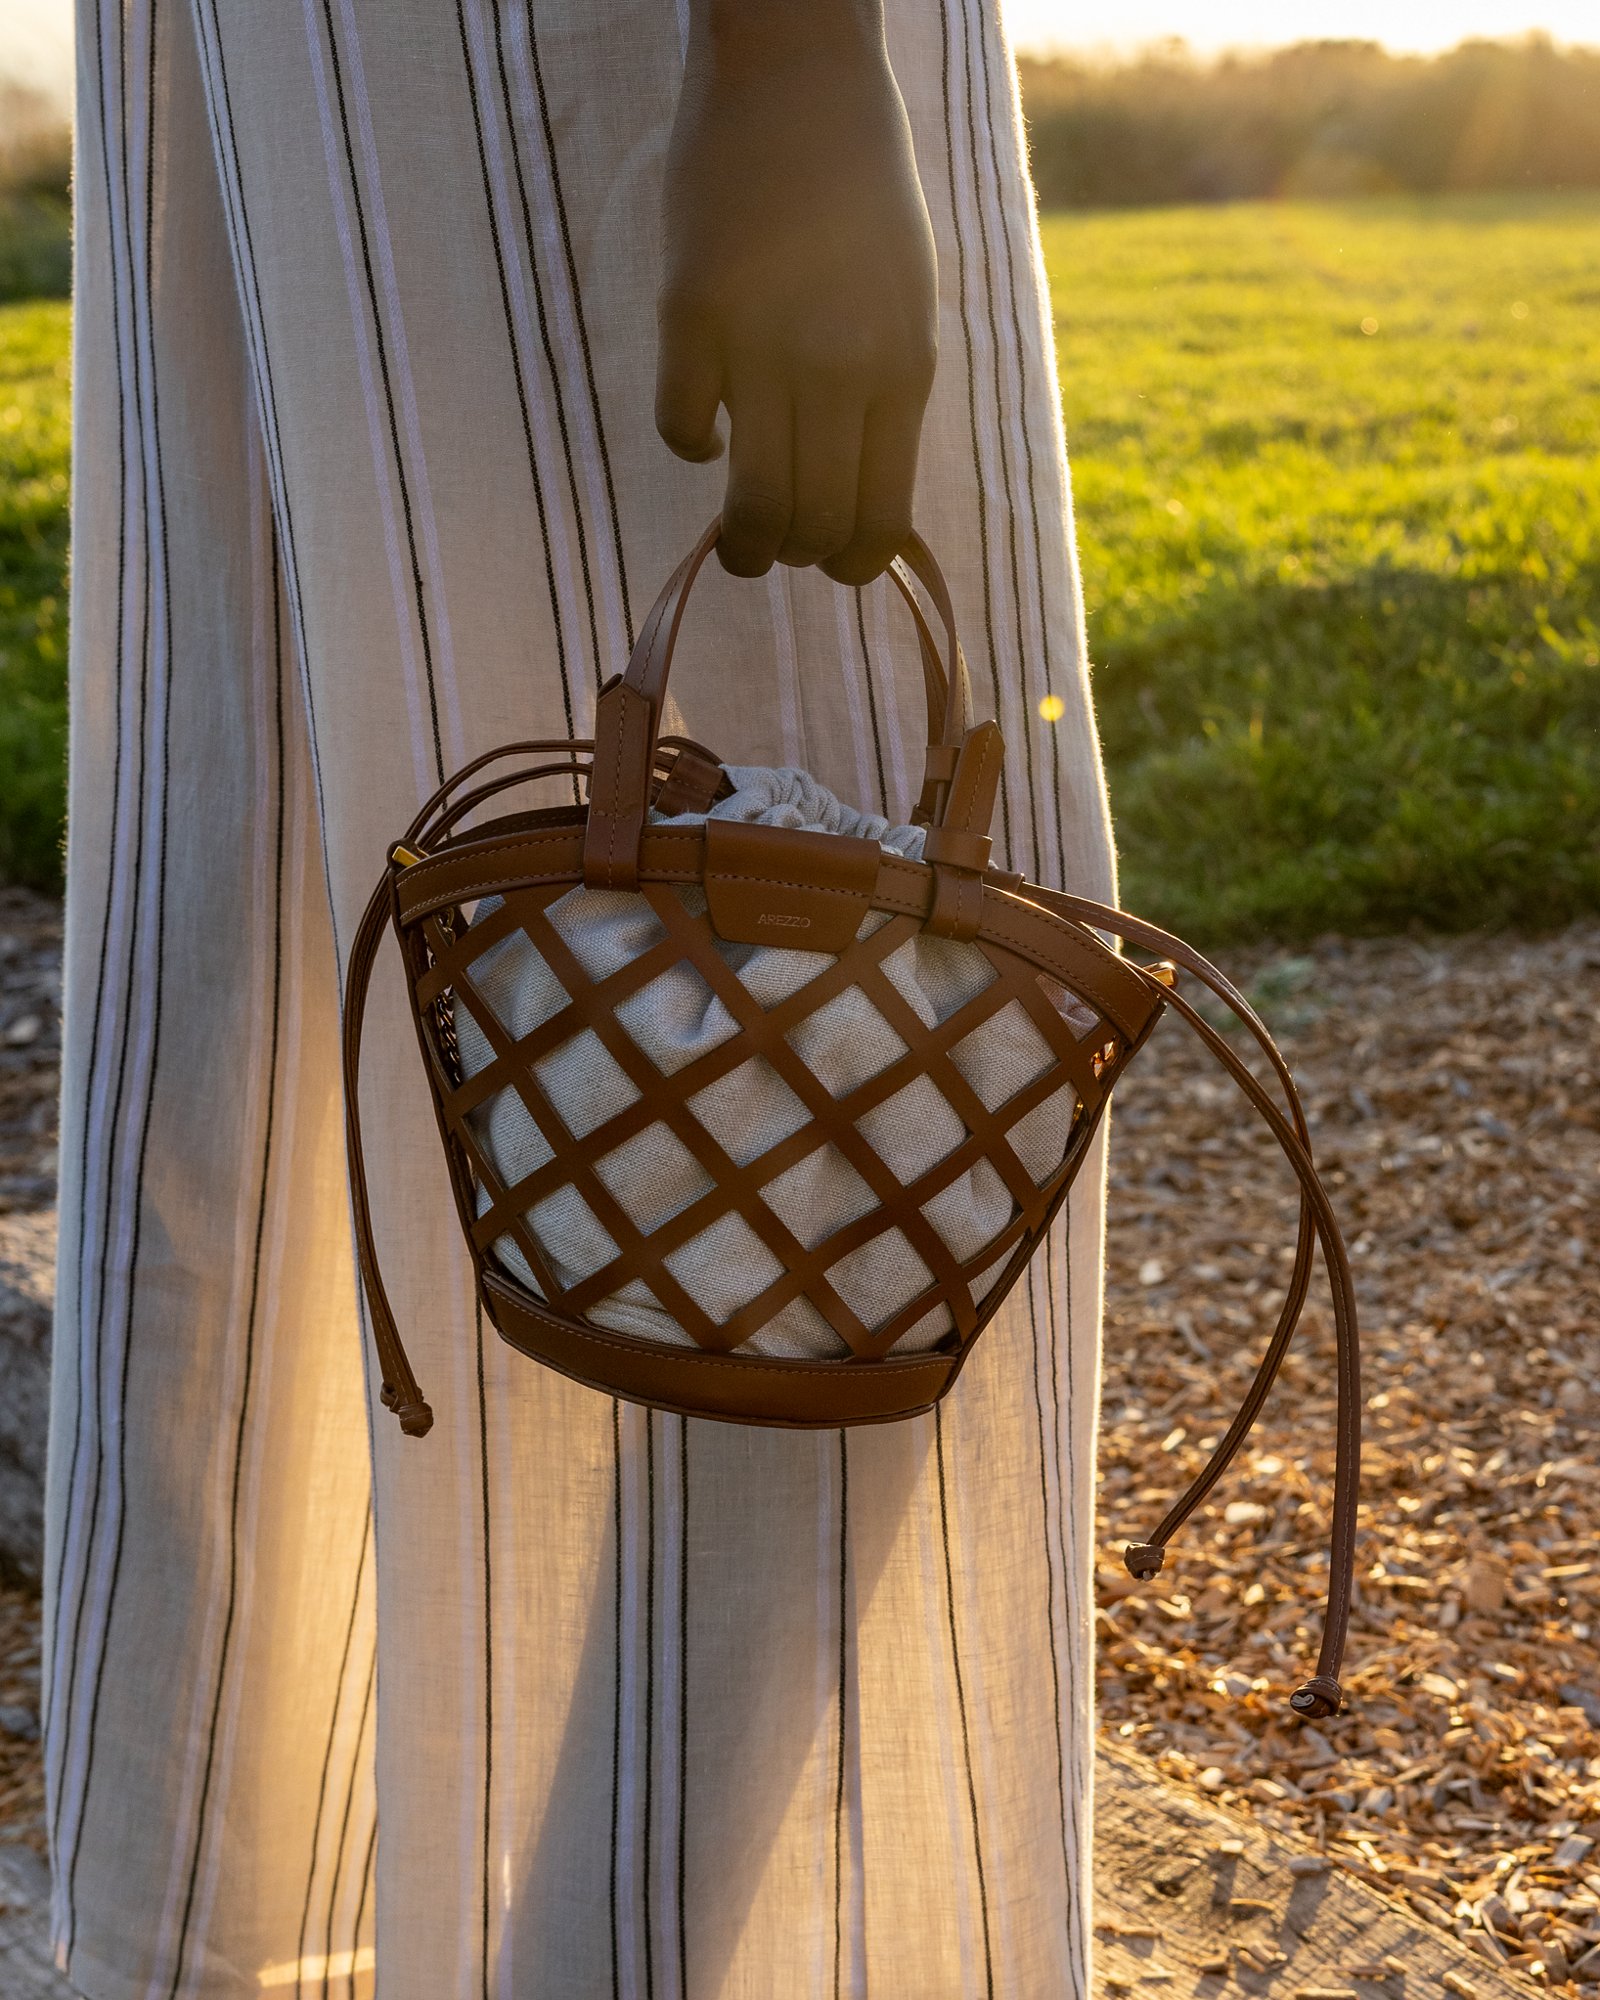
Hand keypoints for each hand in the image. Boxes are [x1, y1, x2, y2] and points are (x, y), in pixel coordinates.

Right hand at [656, 7, 937, 583]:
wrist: (798, 77)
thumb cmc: (861, 194)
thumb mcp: (907, 304)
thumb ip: (886, 398)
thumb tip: (858, 499)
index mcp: (904, 369)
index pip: (879, 519)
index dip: (850, 564)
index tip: (830, 563)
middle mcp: (839, 368)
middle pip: (811, 524)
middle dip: (789, 556)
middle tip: (768, 549)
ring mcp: (762, 344)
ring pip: (750, 502)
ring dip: (740, 539)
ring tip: (733, 537)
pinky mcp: (690, 315)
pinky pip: (682, 428)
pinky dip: (690, 444)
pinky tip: (702, 425)